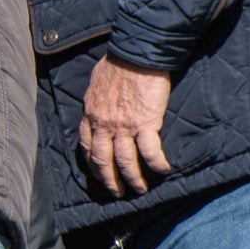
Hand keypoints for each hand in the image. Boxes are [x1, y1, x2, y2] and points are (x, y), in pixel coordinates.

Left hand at [81, 55, 173, 198]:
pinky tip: (162, 171)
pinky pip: (149, 152)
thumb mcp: (96, 85)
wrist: (137, 56)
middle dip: (108, 180)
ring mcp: (123, 126)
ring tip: (140, 190)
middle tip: (116, 193)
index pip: (86, 146)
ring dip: (132, 179)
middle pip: (102, 160)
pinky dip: (155, 164)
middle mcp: (103, 124)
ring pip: (124, 161)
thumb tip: (97, 107)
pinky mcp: (145, 124)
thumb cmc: (117, 65)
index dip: (92, 164)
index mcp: (90, 115)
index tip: (98, 174)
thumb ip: (96, 101)